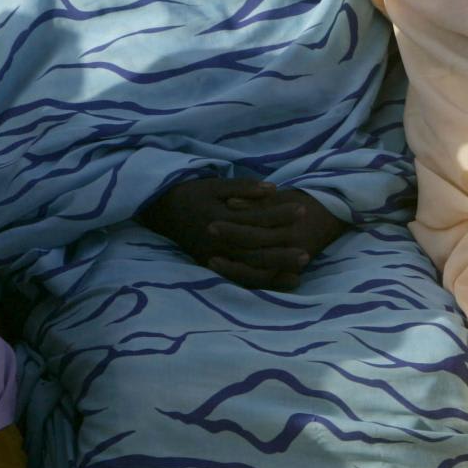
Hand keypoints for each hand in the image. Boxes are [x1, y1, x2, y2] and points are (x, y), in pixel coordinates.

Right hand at [146, 179, 336, 290]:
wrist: (160, 210)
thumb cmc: (192, 194)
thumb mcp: (215, 186)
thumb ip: (244, 188)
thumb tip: (273, 189)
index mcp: (219, 219)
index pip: (256, 220)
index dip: (280, 216)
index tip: (303, 210)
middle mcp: (217, 243)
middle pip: (254, 251)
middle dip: (281, 253)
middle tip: (307, 252)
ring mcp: (213, 258)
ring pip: (248, 269)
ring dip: (274, 271)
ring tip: (300, 272)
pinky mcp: (211, 267)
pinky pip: (239, 279)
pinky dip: (261, 282)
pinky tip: (281, 282)